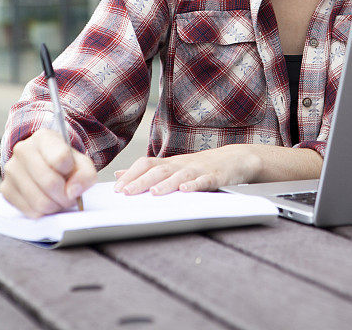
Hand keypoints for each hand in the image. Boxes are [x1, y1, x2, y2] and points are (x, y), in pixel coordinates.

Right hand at [1, 128, 96, 217]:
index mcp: (44, 137)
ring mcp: (12, 170)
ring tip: (59, 199)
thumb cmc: (63, 163)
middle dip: (66, 196)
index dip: (71, 171)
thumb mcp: (81, 162)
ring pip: (40, 201)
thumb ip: (85, 175)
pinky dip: (43, 212)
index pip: (61, 158)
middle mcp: (23, 150)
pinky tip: (47, 201)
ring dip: (55, 206)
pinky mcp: (7, 189)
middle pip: (50, 183)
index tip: (71, 172)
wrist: (44, 164)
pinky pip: (30, 211)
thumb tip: (73, 192)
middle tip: (70, 196)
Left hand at [113, 145, 260, 195]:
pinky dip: (195, 185)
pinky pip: (204, 181)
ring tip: (154, 193)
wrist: (234, 158)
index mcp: (170, 163)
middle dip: (142, 181)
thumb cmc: (199, 166)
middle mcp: (181, 164)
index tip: (117, 188)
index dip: (131, 174)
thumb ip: (146, 171)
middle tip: (126, 193)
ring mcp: (198, 169)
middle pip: (159, 170)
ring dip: (166, 183)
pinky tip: (186, 190)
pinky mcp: (215, 176)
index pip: (147, 164)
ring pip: (180, 175)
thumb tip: (119, 175)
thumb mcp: (172, 166)